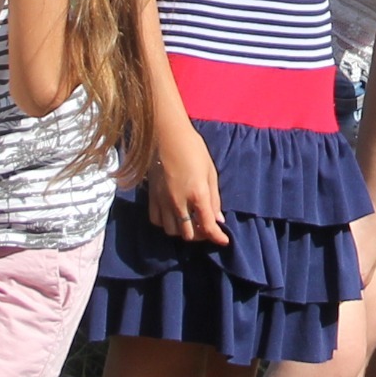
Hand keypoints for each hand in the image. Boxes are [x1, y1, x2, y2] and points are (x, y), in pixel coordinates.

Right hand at [145, 118, 230, 243]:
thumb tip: (218, 220)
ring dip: (183, 231)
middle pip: (188, 234)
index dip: (217, 238)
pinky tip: (174, 216)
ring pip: (171, 231)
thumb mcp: (210, 172)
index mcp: (197, 195)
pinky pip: (156, 221)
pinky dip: (167, 224)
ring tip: (191, 222)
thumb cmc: (193, 149)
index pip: (207, 227)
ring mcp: (162, 201)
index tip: (224, 241)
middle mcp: (178, 203)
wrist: (166, 135)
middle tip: (207, 227)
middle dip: (201, 235)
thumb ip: (214, 199)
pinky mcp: (151, 197)